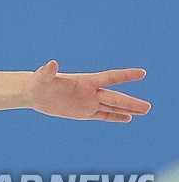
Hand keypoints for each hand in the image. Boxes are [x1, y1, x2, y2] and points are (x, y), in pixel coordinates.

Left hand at [26, 60, 151, 121]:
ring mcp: (87, 103)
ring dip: (128, 109)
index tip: (142, 73)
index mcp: (85, 81)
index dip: (126, 76)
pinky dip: (115, 117)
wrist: (34, 93)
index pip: (110, 78)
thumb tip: (52, 63)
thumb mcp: (43, 77)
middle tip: (149, 107)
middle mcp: (90, 92)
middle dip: (131, 102)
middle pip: (114, 97)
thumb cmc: (38, 82)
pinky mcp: (83, 112)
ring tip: (144, 111)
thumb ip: (49, 71)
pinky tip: (127, 118)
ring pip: (112, 107)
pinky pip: (102, 115)